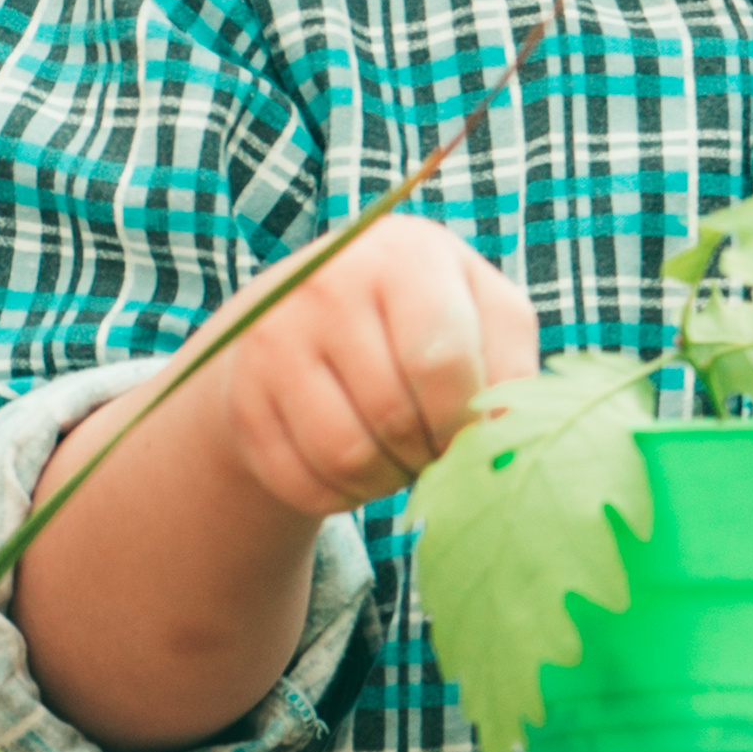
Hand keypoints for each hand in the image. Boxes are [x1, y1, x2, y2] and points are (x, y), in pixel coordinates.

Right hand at [184, 212, 534, 519]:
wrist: (315, 315)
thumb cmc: (429, 319)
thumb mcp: (484, 316)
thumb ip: (511, 369)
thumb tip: (508, 450)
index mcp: (406, 255)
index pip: (441, 361)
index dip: (466, 421)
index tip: (476, 438)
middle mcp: (328, 285)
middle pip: (394, 415)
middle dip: (431, 456)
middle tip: (440, 454)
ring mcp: (274, 339)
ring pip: (345, 455)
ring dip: (389, 481)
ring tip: (405, 462)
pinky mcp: (242, 397)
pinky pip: (301, 480)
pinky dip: (343, 496)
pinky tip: (360, 471)